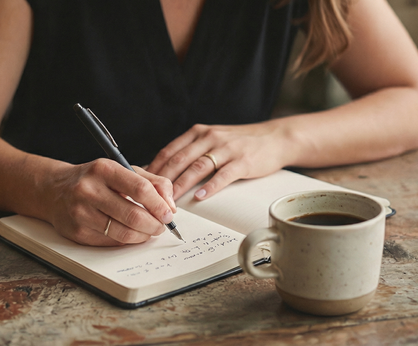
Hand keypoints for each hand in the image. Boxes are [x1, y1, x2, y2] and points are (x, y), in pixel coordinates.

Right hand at [47, 159, 175, 245]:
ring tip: (149, 231)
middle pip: (133, 215)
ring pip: (123, 233)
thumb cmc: (96, 179)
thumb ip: (153, 183)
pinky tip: (130, 233)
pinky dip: (127, 240)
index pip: (140, 189)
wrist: (55, 190)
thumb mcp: (123, 170)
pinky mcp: (77, 232)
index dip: (159, 205)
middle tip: (161, 226)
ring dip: (143, 236)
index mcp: (104, 169)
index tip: (168, 214)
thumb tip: (171, 206)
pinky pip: (111, 242)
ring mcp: (80, 213)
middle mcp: (89, 190)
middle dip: (154, 225)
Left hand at [147, 121, 289, 199]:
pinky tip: (200, 198)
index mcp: (199, 133)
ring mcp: (226, 149)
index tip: (142, 183)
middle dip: (163, 180)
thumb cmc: (240, 143)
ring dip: (181, 185)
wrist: (275, 138)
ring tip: (170, 200)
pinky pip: (223, 176)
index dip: (154, 168)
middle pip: (180, 160)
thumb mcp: (213, 139)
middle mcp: (210, 138)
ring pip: (197, 168)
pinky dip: (210, 187)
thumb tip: (165, 170)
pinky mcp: (242, 161)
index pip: (170, 150)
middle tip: (151, 197)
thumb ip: (191, 151)